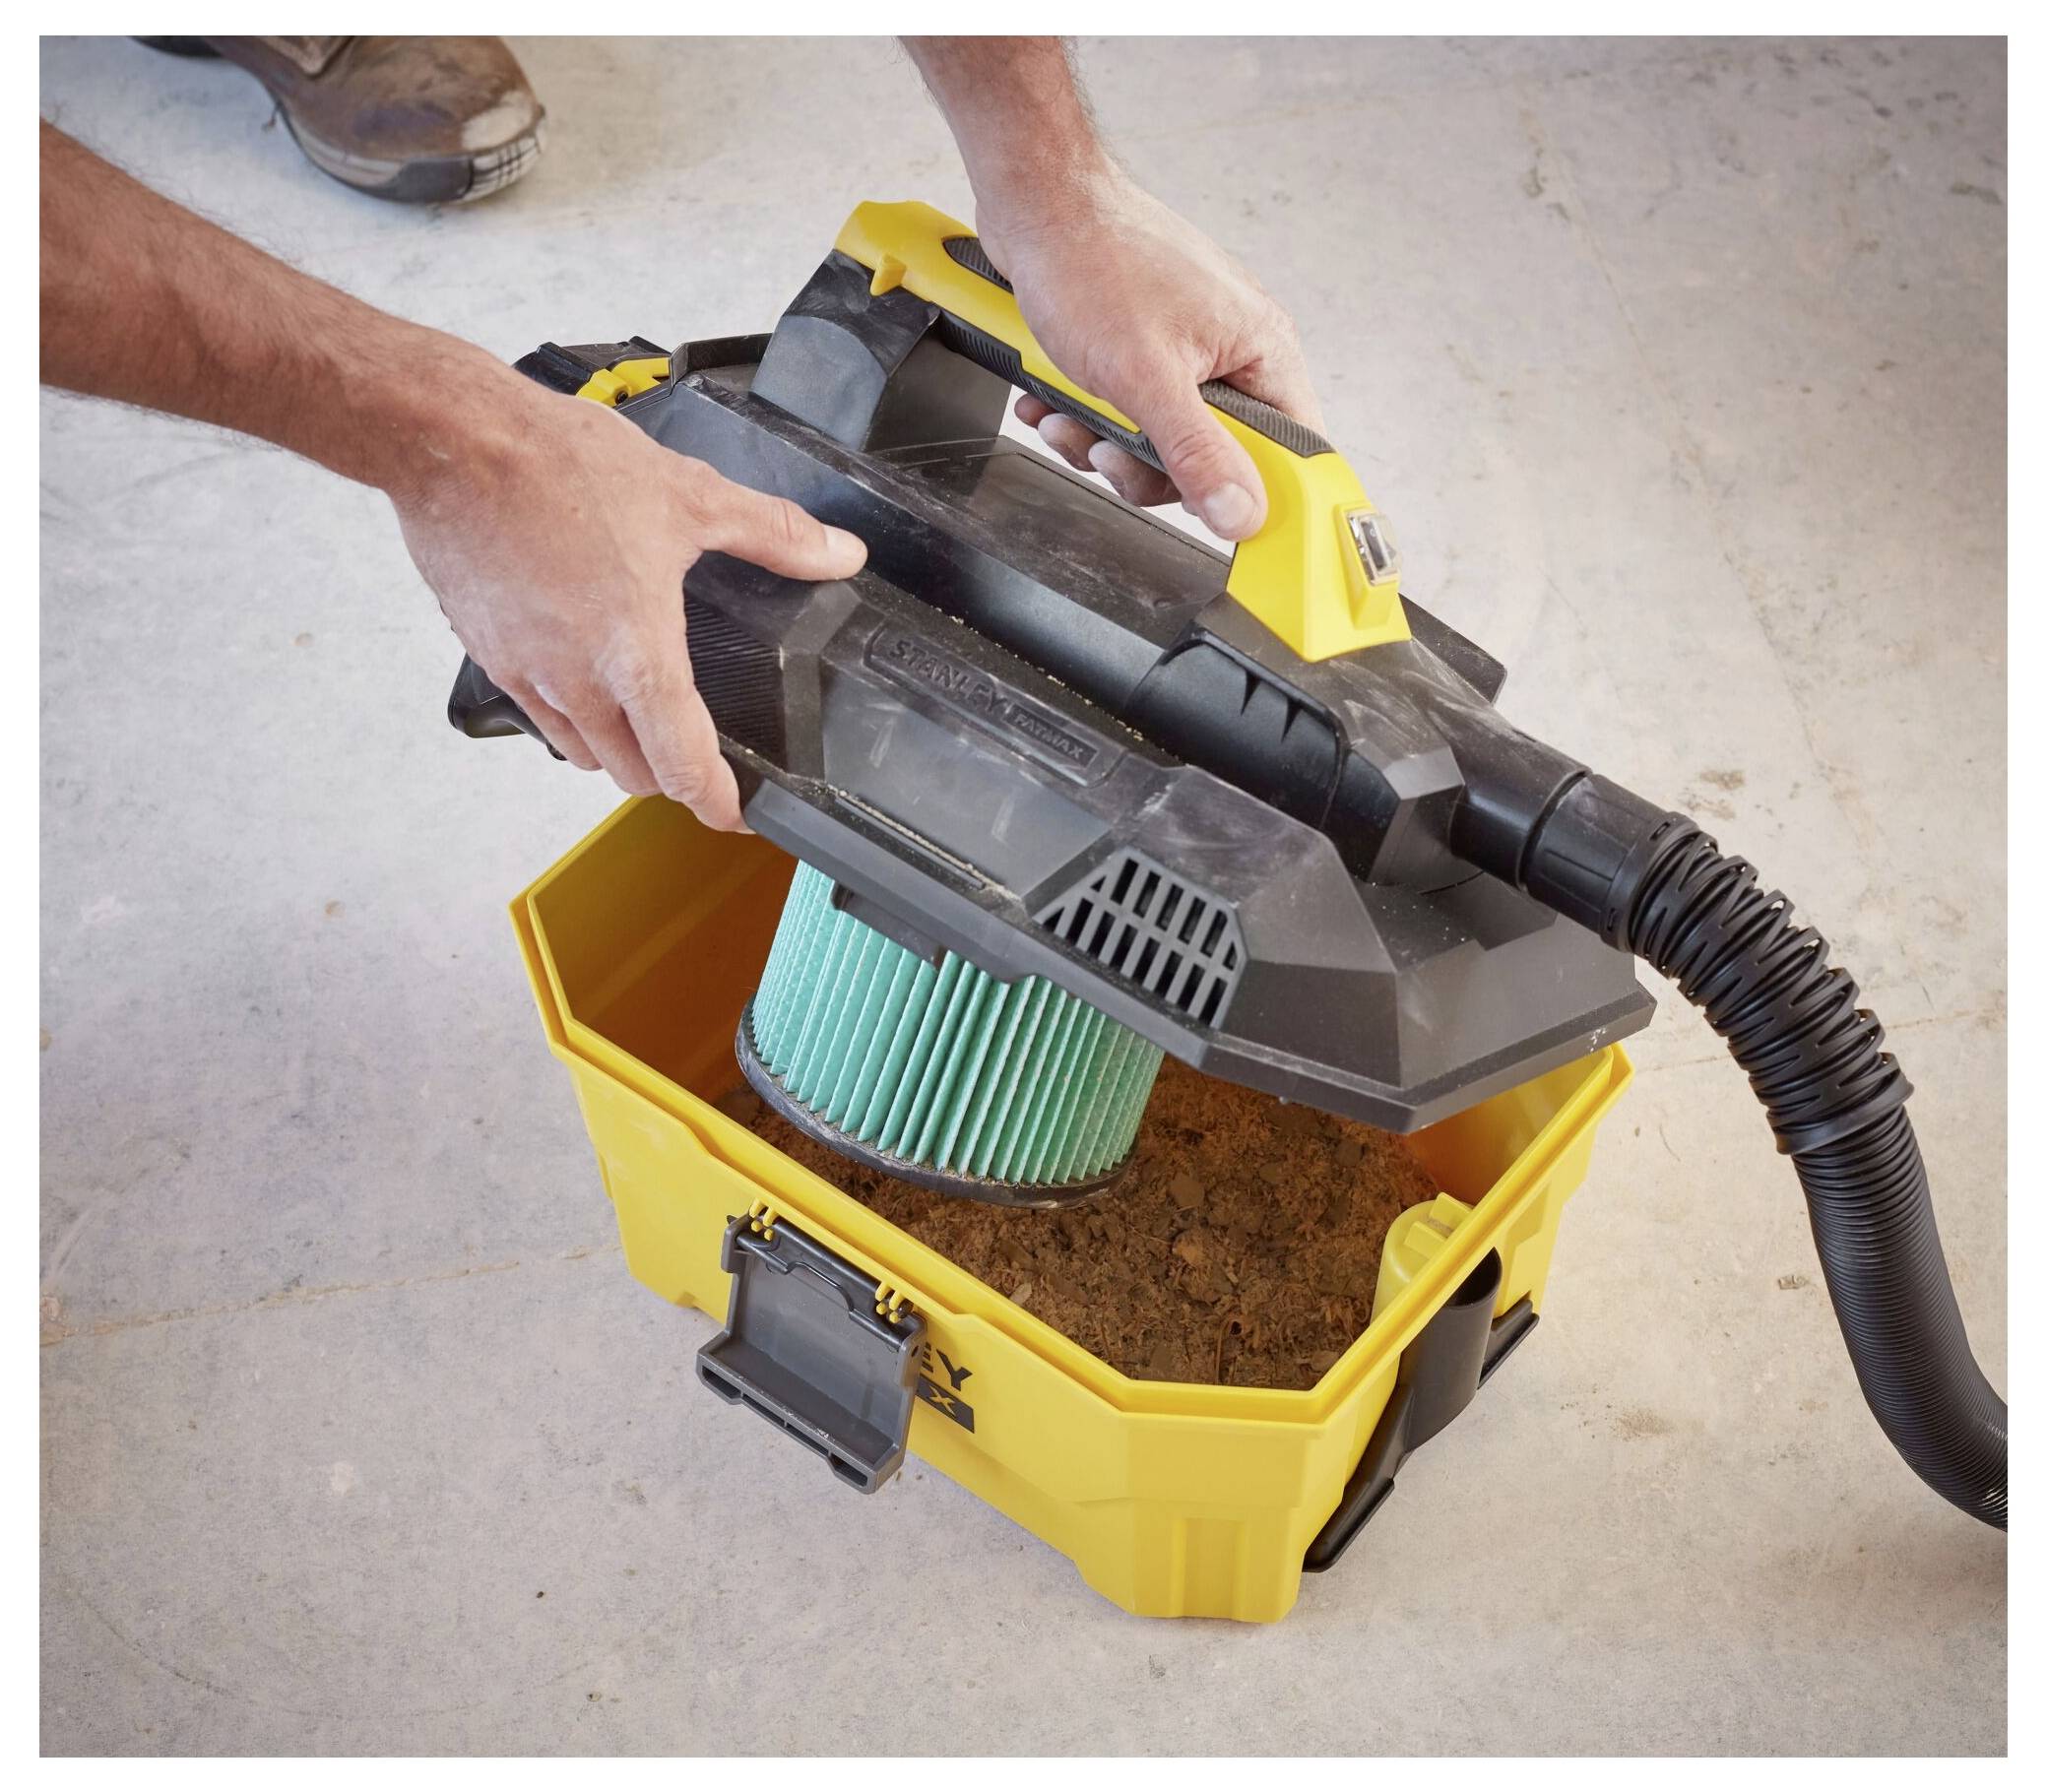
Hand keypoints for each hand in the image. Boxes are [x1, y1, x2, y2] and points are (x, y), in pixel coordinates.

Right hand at [395, 363, 865, 828]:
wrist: (451, 442)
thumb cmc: (558, 466)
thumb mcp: (690, 496)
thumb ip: (773, 534)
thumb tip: (838, 553)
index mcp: (637, 656)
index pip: (684, 765)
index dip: (716, 802)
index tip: (734, 813)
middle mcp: (579, 682)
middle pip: (633, 773)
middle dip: (670, 774)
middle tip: (694, 753)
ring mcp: (527, 675)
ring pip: (581, 750)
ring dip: (616, 747)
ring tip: (639, 712)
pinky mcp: (488, 656)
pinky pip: (537, 712)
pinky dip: (567, 712)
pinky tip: (579, 666)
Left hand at [977, 169, 1325, 540]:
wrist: (1037, 201)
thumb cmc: (1095, 260)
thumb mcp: (1146, 378)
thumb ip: (1196, 452)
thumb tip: (1241, 513)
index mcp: (1261, 351)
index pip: (1290, 450)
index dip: (1254, 492)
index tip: (1212, 516)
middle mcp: (1234, 351)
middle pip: (1214, 458)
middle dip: (1146, 467)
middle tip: (1108, 453)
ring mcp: (1188, 349)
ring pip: (1161, 440)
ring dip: (1103, 443)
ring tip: (1067, 418)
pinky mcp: (1144, 347)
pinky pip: (1128, 411)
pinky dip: (1086, 416)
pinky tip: (1053, 402)